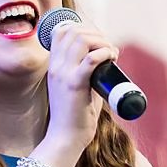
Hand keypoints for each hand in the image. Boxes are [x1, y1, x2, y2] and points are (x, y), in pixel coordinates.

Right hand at [38, 18, 111, 158]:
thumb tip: (106, 57)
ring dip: (102, 42)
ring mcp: (63, 74)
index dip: (83, 28)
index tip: (98, 40)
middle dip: (96, 33)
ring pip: (81, 40)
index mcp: (54, 65)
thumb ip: (86, 70)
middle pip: (73, 30)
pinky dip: (104, 53)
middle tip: (108, 47)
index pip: (61, 30)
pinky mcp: (74, 85)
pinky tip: (112, 58)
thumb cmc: (76, 115)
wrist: (65, 138)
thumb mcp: (76, 86)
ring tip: (112, 53)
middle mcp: (56, 66)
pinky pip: (91, 59)